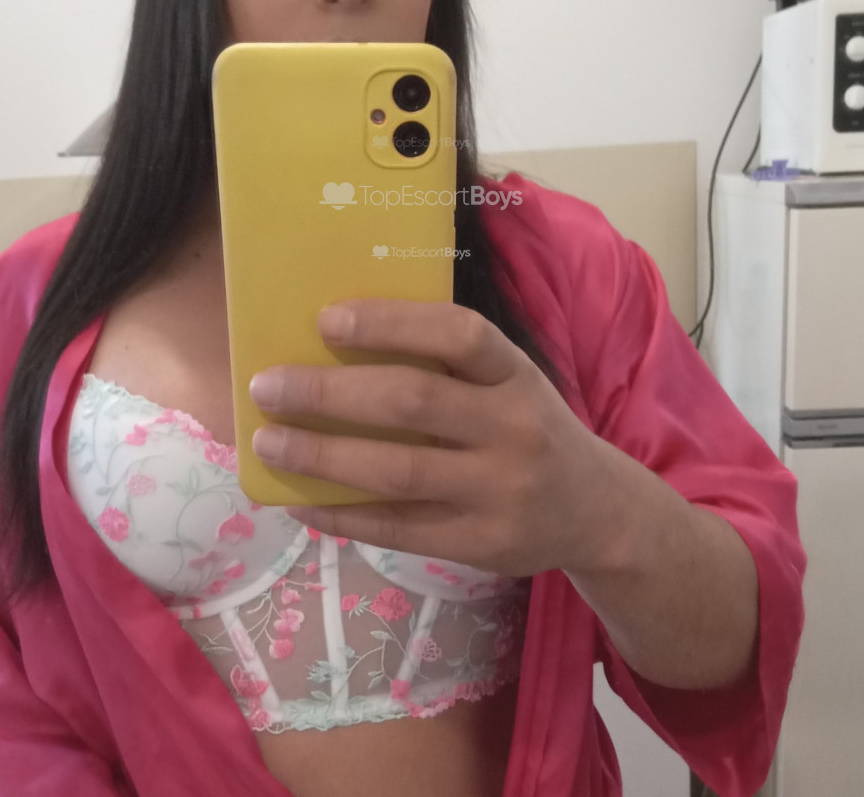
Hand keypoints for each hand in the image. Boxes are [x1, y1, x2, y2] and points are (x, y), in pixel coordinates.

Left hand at [247, 299, 619, 576]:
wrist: (596, 510)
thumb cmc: (529, 428)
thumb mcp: (510, 383)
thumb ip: (447, 367)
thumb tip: (334, 350)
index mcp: (517, 374)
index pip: (460, 335)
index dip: (393, 323)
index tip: (327, 319)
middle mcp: (514, 428)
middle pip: (414, 402)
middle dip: (330, 392)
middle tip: (268, 385)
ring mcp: (499, 492)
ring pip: (398, 472)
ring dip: (322, 454)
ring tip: (267, 442)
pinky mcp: (481, 545)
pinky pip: (398, 529)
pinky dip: (342, 514)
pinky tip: (299, 500)